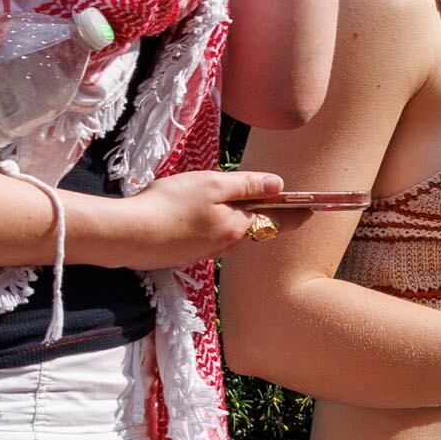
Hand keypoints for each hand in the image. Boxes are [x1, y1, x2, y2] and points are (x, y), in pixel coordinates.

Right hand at [105, 170, 286, 268]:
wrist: (126, 235)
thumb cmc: (169, 205)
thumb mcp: (212, 185)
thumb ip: (247, 186)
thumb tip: (279, 186)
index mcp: (237, 227)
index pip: (277, 220)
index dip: (296, 212)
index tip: (314, 209)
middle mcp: (225, 245)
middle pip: (251, 226)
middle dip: (259, 213)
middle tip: (267, 197)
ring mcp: (203, 252)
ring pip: (227, 232)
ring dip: (230, 217)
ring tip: (220, 198)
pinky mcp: (182, 254)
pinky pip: (205, 237)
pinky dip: (207, 224)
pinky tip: (189, 213)